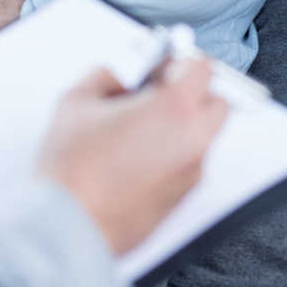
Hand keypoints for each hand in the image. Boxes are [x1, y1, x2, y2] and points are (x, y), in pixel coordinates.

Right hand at [38, 61, 227, 254]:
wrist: (69, 224)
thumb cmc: (72, 167)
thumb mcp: (77, 99)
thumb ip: (106, 75)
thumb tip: (121, 76)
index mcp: (174, 109)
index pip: (203, 68)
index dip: (179, 62)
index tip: (158, 66)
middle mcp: (192, 141)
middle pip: (217, 102)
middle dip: (192, 93)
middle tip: (156, 93)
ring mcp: (191, 174)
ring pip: (204, 135)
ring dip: (183, 124)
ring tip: (139, 128)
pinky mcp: (182, 199)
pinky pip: (189, 163)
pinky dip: (173, 153)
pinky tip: (135, 156)